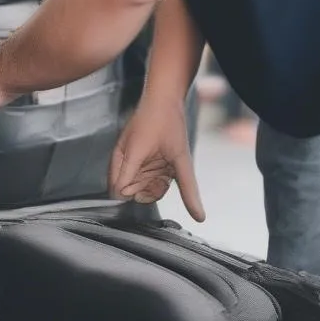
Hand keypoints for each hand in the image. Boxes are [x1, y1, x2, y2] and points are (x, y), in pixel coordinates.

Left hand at [109, 95, 205, 221]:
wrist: (158, 102)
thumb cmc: (152, 120)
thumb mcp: (133, 146)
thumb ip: (125, 172)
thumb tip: (119, 194)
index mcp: (179, 161)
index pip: (188, 186)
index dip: (193, 201)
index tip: (200, 217)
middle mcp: (173, 169)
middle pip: (150, 191)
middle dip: (134, 189)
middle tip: (123, 179)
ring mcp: (163, 168)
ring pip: (142, 187)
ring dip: (129, 183)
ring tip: (124, 164)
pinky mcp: (155, 167)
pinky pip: (140, 180)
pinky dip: (129, 180)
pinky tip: (123, 176)